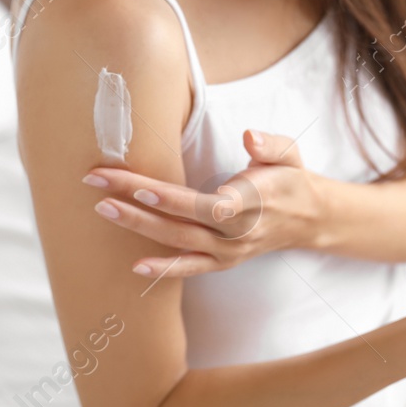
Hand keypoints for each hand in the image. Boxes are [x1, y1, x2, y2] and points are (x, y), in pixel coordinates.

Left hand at [85, 129, 321, 277]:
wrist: (307, 218)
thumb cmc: (290, 178)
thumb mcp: (289, 154)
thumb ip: (270, 145)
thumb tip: (249, 136)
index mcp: (253, 201)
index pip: (207, 203)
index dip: (173, 199)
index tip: (141, 188)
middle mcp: (237, 231)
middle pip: (180, 220)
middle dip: (135, 204)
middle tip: (98, 184)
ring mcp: (228, 251)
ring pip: (177, 242)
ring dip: (138, 226)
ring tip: (103, 209)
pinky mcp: (222, 262)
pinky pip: (190, 268)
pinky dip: (164, 270)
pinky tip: (135, 266)